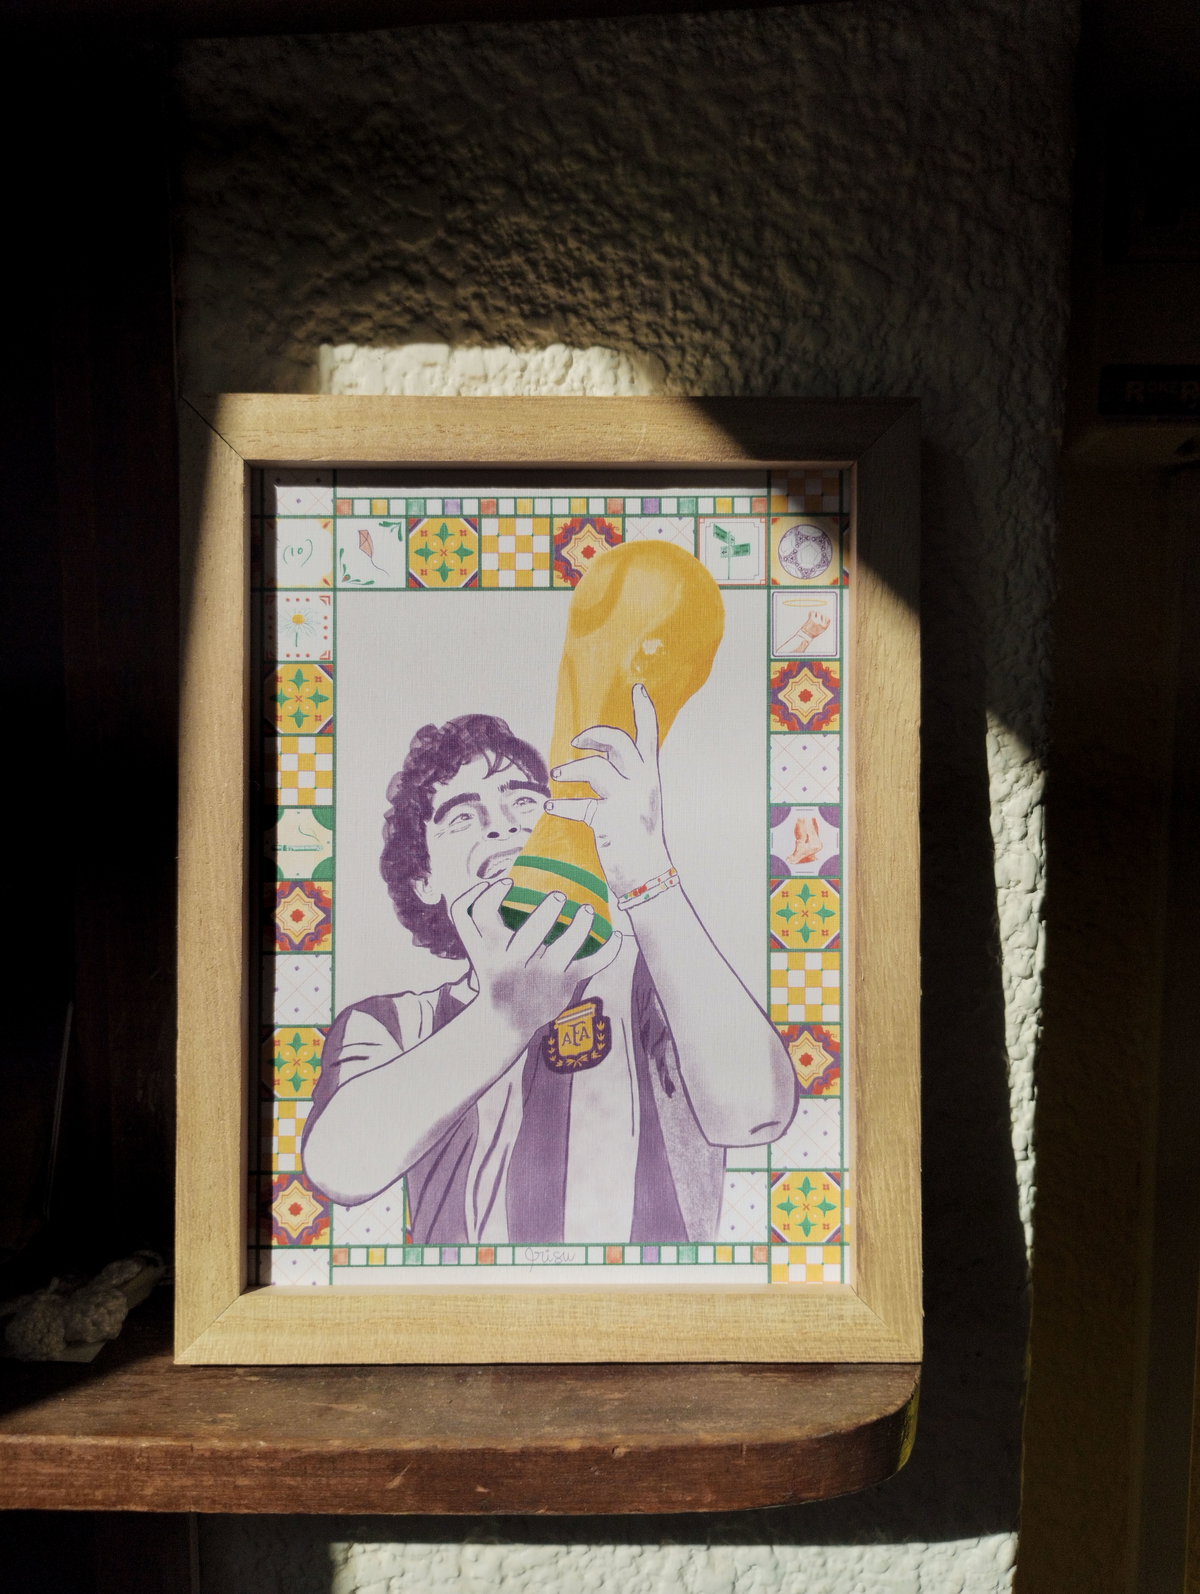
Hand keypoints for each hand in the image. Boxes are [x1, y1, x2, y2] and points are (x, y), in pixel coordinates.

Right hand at [449, 877, 603, 1041]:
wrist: (505, 1021)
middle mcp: (513, 965)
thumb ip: (468, 916)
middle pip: (531, 934)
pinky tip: (615, 934)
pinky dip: (609, 949)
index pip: (484, 916)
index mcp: (488, 953)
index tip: (508, 881)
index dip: (493, 894)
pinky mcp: (565, 984)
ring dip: (580, 925)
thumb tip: (482, 881)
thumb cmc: (492, 972)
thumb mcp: (473, 948)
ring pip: (566, 946)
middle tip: (558, 896)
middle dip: (548, 910)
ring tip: (586, 910)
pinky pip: (592, 964)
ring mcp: (542, 976)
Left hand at [544, 683, 671, 897]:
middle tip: (575, 743)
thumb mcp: (643, 801)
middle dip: (593, 736)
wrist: (650, 875)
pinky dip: (562, 807)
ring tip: (556, 777)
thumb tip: (598, 759)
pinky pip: (580, 807)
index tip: (638, 689)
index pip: (650, 736)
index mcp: (651, 776)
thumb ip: (628, 778)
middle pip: (618, 743)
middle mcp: (642, 784)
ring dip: (571, 770)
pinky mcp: (610, 822)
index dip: (644, 711)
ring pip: (596, 768)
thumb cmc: (641, 836)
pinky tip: (550, 808)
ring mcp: (627, 802)